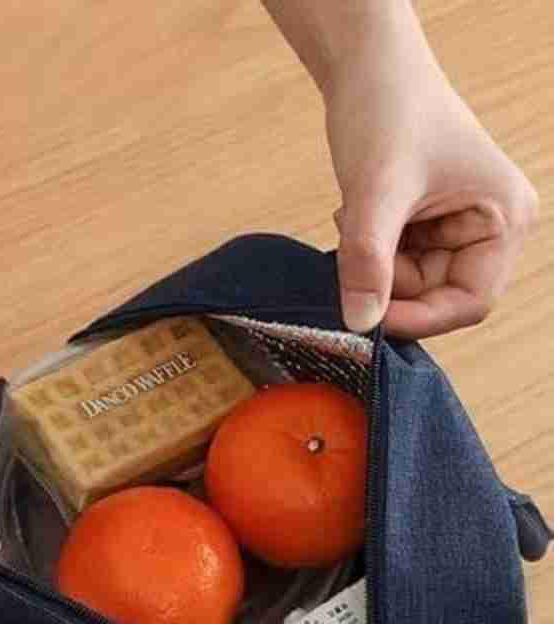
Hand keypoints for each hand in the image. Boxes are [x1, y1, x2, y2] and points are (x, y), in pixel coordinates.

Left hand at [325, 13, 537, 336]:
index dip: (419, 318)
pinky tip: (356, 211)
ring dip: (372, 263)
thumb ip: (368, 261)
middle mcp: (490, 229)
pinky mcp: (428, 224)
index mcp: (505, 220)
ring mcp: (458, 228)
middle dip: (387, 281)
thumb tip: (360, 325)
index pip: (470, 303)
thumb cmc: (388, 110)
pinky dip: (367, 250)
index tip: (367, 317)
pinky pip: (394, 264)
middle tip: (351, 246)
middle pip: (435, 296)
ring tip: (354, 214)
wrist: (366, 66)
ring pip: (408, 284)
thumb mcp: (376, 192)